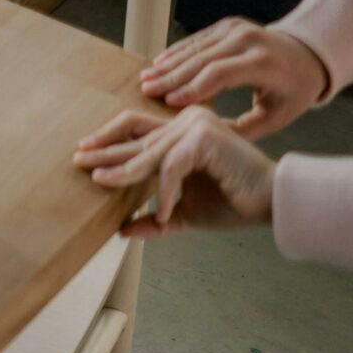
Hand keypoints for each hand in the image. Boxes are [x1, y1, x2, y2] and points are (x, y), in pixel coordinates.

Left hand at [74, 106, 277, 239]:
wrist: (274, 203)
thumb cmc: (234, 203)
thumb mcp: (186, 213)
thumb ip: (156, 219)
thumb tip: (123, 231)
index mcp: (181, 131)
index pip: (136, 129)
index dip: (109, 138)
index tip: (85, 152)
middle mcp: (186, 121)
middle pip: (135, 135)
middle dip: (104, 150)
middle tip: (78, 160)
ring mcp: (195, 126)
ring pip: (149, 152)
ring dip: (123, 170)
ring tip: (100, 181)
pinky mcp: (205, 139)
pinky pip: (172, 167)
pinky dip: (166, 191)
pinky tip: (165, 213)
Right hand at [138, 16, 329, 139]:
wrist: (309, 55)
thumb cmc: (293, 91)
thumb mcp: (277, 117)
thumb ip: (243, 129)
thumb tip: (206, 135)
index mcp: (264, 63)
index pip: (220, 73)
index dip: (192, 88)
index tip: (170, 102)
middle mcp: (248, 40)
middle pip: (202, 58)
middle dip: (171, 75)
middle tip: (147, 89)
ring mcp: (236, 28)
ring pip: (195, 47)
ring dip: (168, 62)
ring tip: (146, 77)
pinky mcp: (228, 24)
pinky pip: (198, 39)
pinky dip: (177, 51)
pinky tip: (160, 62)